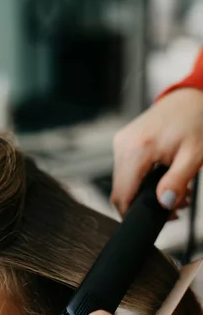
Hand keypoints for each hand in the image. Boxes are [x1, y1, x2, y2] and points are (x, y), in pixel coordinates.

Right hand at [111, 88, 202, 214]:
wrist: (192, 96)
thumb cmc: (197, 120)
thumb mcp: (194, 156)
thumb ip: (177, 182)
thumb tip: (164, 204)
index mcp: (137, 149)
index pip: (122, 195)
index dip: (134, 214)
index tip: (158, 218)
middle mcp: (123, 145)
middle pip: (120, 191)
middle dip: (142, 204)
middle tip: (173, 205)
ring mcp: (121, 142)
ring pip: (122, 182)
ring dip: (143, 192)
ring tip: (173, 189)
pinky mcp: (123, 142)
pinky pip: (125, 169)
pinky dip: (140, 179)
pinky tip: (161, 176)